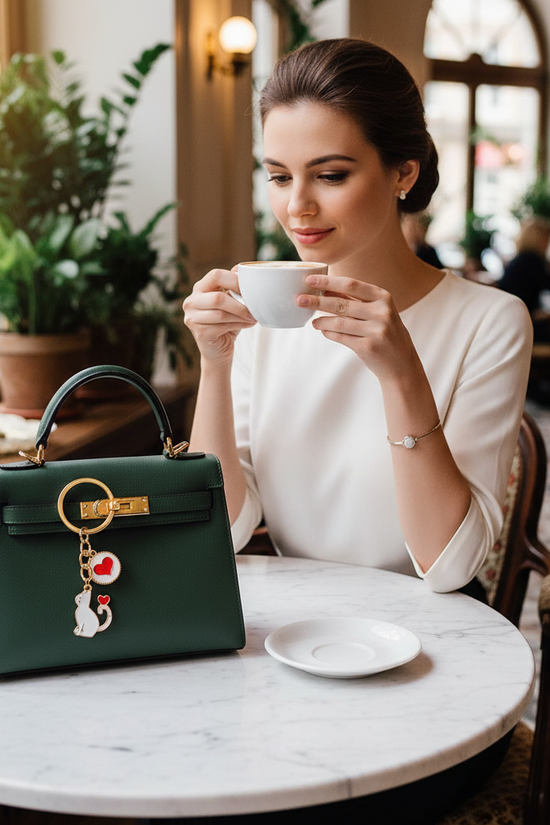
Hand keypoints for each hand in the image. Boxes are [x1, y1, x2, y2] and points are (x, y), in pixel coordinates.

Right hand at [183, 268, 256, 364]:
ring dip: (241, 316)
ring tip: (253, 317)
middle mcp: (192, 301)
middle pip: (218, 298)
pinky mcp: (199, 333)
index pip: (215, 275)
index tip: (251, 288)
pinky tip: (248, 324)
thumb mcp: (231, 301)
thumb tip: (242, 268)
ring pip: (221, 314)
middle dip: (240, 304)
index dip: (235, 280)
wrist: (218, 349)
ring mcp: (192, 318)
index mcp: (200, 288)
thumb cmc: (226, 322)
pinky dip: (238, 325)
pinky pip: (222, 326)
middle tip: (254, 309)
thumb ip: (233, 286)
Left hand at [297, 273, 417, 380]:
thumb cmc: (385, 332)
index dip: (328, 282)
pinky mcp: (368, 347)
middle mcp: (381, 312)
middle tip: (299, 300)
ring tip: (312, 322)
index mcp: (383, 297)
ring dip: (322, 321)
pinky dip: (329, 333)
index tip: (310, 280)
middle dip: (317, 301)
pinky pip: (341, 337)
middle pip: (341, 304)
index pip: (351, 285)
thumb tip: (325, 290)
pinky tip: (324, 331)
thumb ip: (354, 301)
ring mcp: (376, 330)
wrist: (402, 363)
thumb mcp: (377, 312)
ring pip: (339, 322)